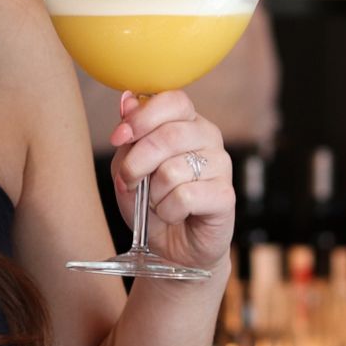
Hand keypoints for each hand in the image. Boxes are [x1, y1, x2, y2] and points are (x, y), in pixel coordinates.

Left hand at [108, 90, 234, 272]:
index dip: (142, 117)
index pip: (173, 100)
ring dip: (153, 193)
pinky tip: (175, 214)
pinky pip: (185, 196)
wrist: (172, 246)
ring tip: (158, 202)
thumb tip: (127, 99)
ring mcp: (221, 165)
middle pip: (168, 135)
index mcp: (186, 122)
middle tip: (129, 181)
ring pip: (173, 170)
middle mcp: (208, 137)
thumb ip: (129, 136)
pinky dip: (168, 210)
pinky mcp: (225, 195)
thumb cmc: (151, 203)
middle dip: (137, 163)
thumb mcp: (128, 167)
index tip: (119, 137)